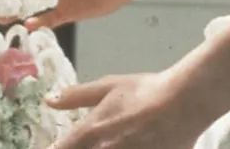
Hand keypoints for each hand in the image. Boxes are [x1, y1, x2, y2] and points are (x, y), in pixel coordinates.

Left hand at [46, 72, 208, 148]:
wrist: (180, 104)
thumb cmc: (143, 91)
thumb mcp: (108, 86)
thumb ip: (76, 96)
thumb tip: (48, 100)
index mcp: (91, 131)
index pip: (61, 148)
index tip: (52, 147)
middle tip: (82, 145)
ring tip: (108, 145)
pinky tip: (125, 147)